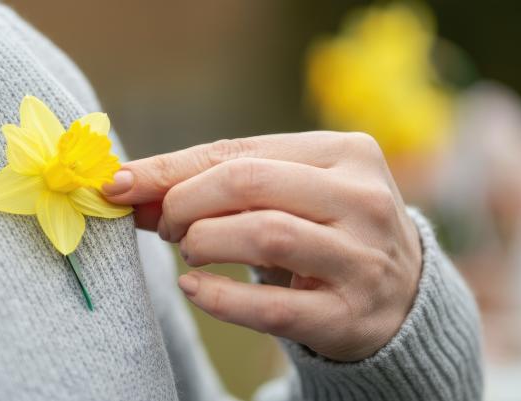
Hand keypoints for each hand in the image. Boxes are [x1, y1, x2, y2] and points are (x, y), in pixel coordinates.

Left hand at [103, 132, 422, 360]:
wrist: (401, 296)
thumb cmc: (325, 229)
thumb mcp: (284, 194)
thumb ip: (216, 185)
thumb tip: (129, 187)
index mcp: (346, 152)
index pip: (239, 151)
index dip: (170, 170)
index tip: (119, 185)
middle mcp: (363, 199)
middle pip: (249, 183)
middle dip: (186, 202)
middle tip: (166, 225)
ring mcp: (362, 259)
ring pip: (265, 235)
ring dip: (204, 241)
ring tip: (189, 250)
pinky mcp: (350, 316)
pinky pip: (273, 306)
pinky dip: (221, 297)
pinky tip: (194, 288)